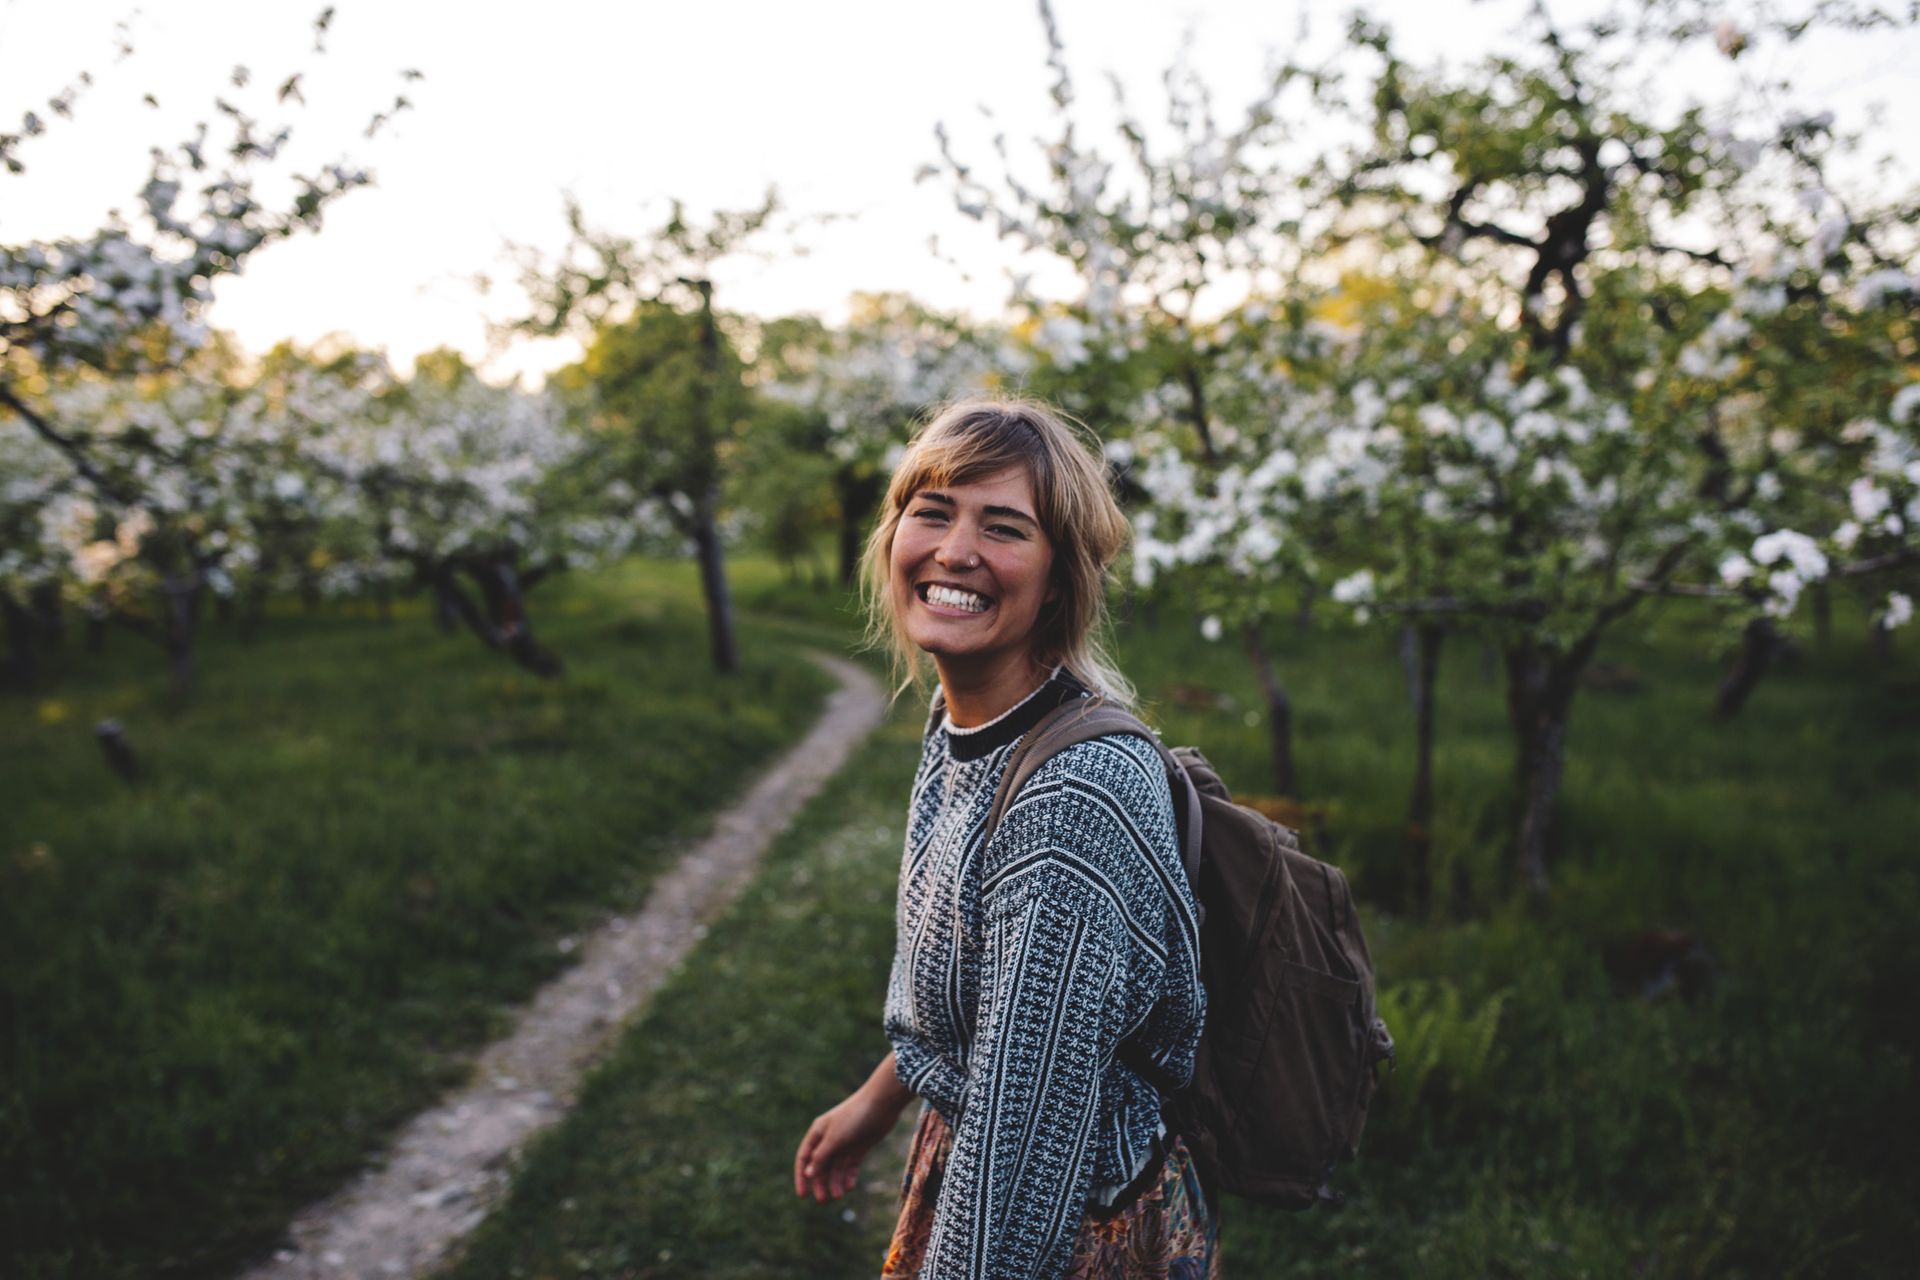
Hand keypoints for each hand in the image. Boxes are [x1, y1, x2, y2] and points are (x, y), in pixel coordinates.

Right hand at [794, 1056, 912, 1201]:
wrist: (881, 1104)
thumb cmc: (854, 1117)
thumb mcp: (834, 1139)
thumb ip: (821, 1157)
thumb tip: (808, 1174)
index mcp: (818, 1133)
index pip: (805, 1158)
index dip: (801, 1176)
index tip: (802, 1195)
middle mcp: (829, 1139)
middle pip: (820, 1166)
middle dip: (820, 1183)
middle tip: (823, 1200)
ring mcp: (845, 1143)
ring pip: (836, 1168)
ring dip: (835, 1182)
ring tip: (838, 1196)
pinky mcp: (859, 1147)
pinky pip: (851, 1166)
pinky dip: (849, 1177)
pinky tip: (849, 1187)